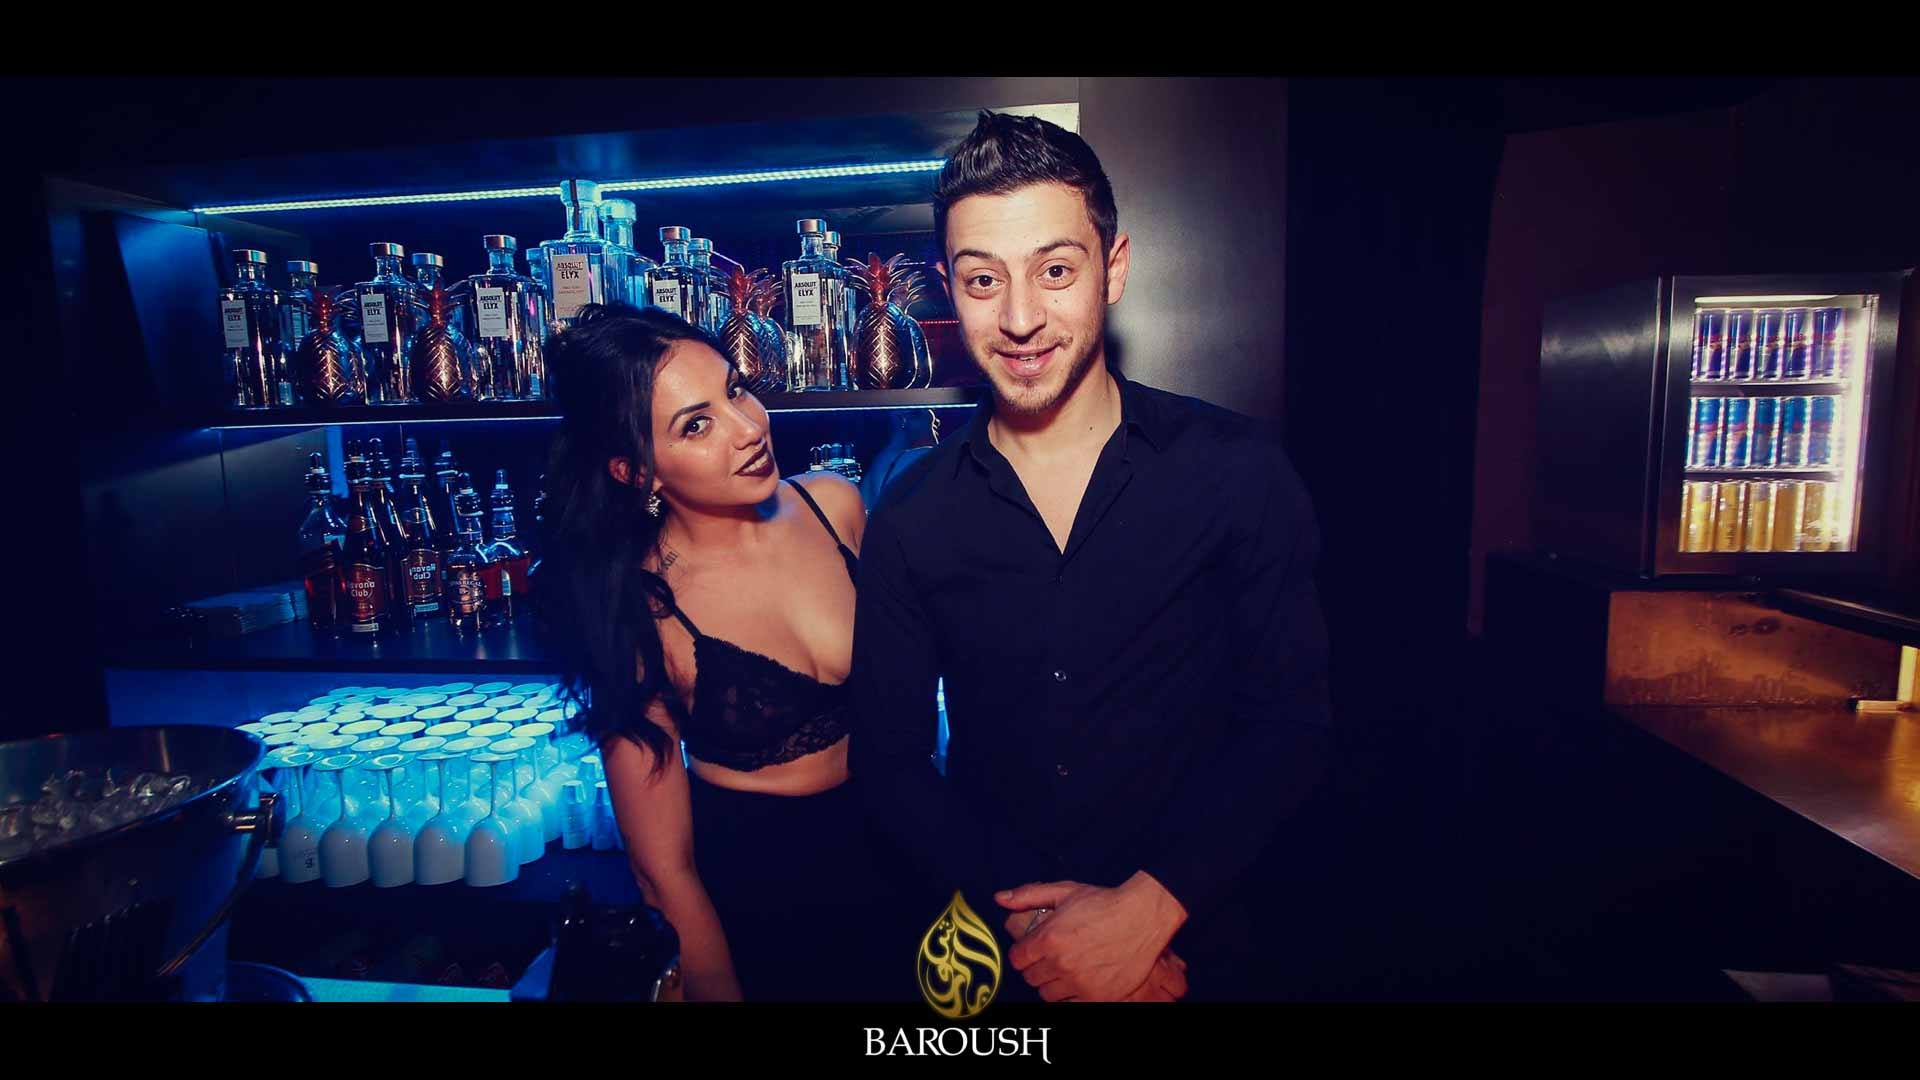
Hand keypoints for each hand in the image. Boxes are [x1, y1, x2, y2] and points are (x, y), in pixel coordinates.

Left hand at [1003, 908, 1187, 1001]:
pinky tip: (1081, 979)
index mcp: (1048, 939)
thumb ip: (1028, 895)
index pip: (1017, 960)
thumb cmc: (1104, 903)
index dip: (1023, 954)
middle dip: (1037, 967)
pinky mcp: (1097, 997)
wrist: (1143, 918)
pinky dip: (1072, 994)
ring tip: (1066, 969)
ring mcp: (1079, 983)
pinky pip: (1070, 1004)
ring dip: (1053, 983)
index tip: (1033, 950)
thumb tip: (1000, 898)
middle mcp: (1061, 964)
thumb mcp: (1065, 892)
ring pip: (1048, 994)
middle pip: (1031, 978)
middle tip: (1052, 957)